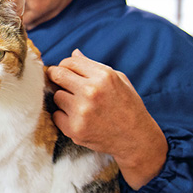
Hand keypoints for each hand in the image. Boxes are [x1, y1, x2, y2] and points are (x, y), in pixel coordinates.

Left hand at [46, 49, 167, 189]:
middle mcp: (91, 91)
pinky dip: (64, 117)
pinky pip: (56, 115)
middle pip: (57, 75)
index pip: (69, 62)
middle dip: (56, 77)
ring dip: (63, 99)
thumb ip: (94, 66)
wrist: (136, 139)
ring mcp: (81, 111)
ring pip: (57, 96)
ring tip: (79, 105)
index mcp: (103, 76)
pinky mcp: (74, 129)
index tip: (65, 71)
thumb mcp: (119, 80)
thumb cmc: (129, 106)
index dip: (64, 66)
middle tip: (58, 82)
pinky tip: (78, 118)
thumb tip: (74, 53)